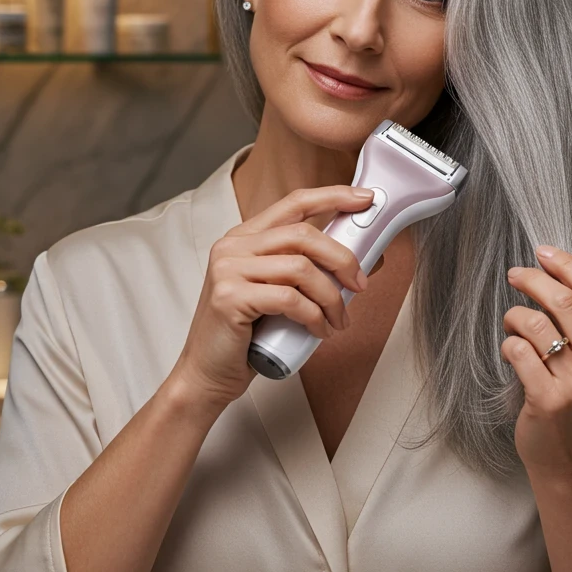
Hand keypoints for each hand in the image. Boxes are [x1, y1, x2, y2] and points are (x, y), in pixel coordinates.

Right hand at [168, 185, 373, 415]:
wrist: (207, 374)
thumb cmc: (246, 336)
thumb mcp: (277, 293)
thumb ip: (306, 271)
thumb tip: (362, 261)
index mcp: (244, 237)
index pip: (294, 203)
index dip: (333, 196)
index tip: (365, 200)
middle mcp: (233, 246)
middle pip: (303, 234)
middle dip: (341, 258)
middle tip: (359, 284)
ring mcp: (228, 270)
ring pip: (300, 268)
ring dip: (331, 297)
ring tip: (339, 319)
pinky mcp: (229, 297)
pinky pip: (289, 299)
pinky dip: (314, 316)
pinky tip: (319, 331)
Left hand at [501, 245, 571, 481]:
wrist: (571, 459)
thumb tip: (556, 269)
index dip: (567, 264)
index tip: (543, 251)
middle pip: (564, 300)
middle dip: (533, 278)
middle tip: (515, 274)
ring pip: (535, 322)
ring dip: (515, 314)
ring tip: (512, 324)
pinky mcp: (548, 400)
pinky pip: (518, 350)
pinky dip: (507, 343)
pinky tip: (510, 352)